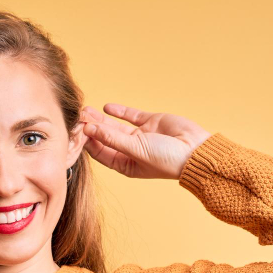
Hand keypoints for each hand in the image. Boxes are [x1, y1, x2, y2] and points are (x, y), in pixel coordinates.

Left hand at [79, 104, 212, 179]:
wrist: (196, 150)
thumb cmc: (167, 159)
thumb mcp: (135, 150)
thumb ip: (111, 138)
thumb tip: (89, 129)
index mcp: (126, 165)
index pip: (101, 153)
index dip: (88, 142)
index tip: (76, 132)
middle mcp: (131, 151)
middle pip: (105, 138)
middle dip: (92, 128)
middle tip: (78, 117)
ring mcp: (140, 136)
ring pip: (115, 126)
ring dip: (101, 119)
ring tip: (86, 110)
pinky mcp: (150, 123)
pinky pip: (130, 116)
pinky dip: (119, 112)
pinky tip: (106, 107)